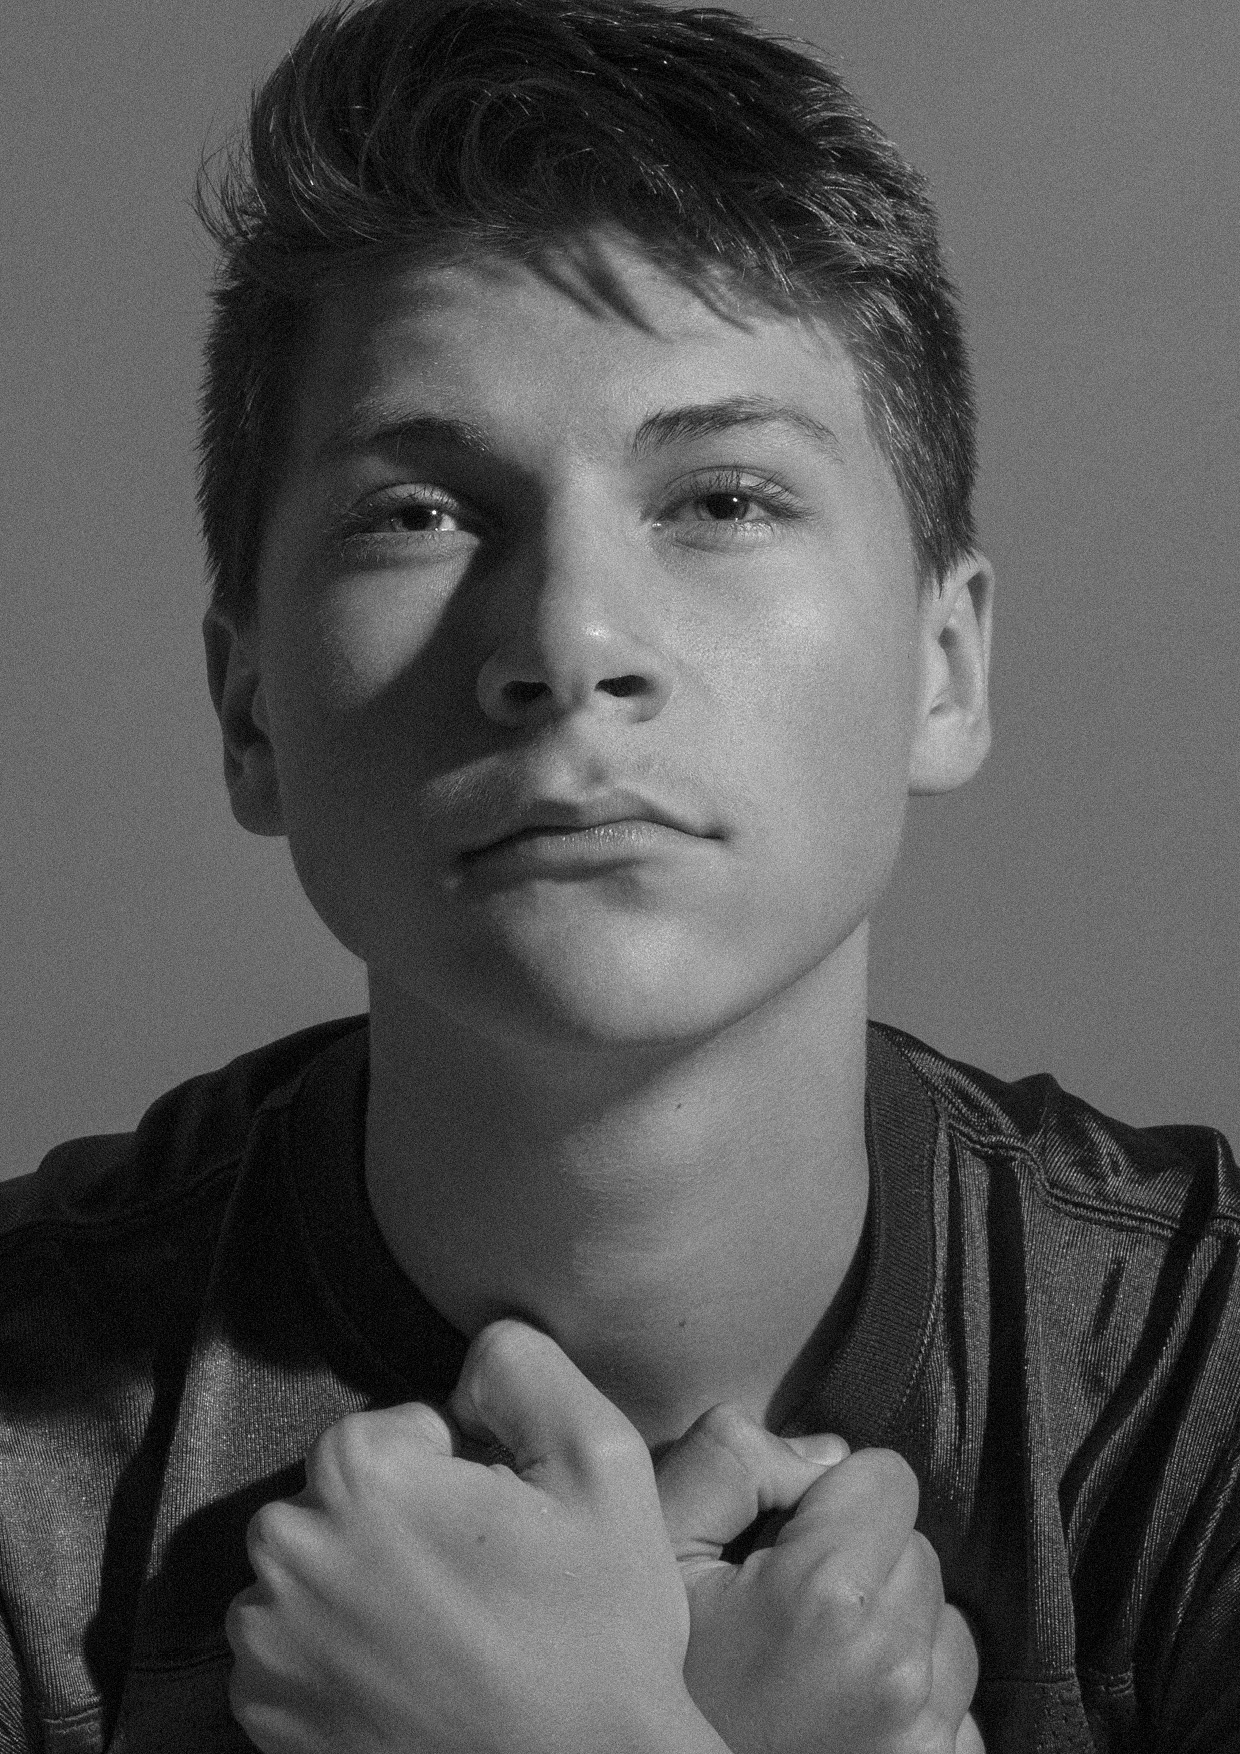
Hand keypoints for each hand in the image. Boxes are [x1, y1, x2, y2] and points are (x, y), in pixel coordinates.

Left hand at [226, 1320, 726, 1753]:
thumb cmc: (596, 1632)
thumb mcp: (603, 1461)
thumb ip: (526, 1367)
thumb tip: (474, 1354)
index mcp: (359, 1476)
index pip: (397, 1429)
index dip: (461, 1470)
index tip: (501, 1526)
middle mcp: (289, 1553)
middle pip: (347, 1494)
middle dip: (406, 1521)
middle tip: (483, 1582)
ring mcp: (267, 1646)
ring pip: (317, 1567)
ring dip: (367, 1583)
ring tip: (450, 1636)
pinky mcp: (265, 1720)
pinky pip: (293, 1646)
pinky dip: (341, 1652)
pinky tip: (411, 1679)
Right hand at [657, 1406, 982, 1753]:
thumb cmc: (664, 1668)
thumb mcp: (660, 1546)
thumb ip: (731, 1462)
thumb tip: (825, 1454)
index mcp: (826, 1592)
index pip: (888, 1476)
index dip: (833, 1496)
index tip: (787, 1544)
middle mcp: (892, 1662)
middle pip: (917, 1546)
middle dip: (865, 1558)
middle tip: (797, 1609)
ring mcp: (924, 1729)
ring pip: (945, 1621)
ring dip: (898, 1627)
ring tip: (824, 1661)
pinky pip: (961, 1699)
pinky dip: (918, 1694)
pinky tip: (852, 1707)